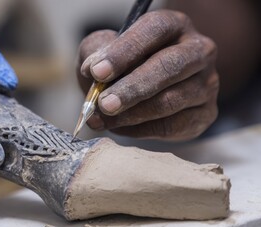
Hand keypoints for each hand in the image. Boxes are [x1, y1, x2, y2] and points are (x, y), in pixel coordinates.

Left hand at [77, 10, 218, 140]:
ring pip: (170, 101)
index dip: (124, 51)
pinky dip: (139, 130)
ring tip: (101, 118)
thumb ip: (95, 53)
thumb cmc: (121, 66)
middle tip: (103, 104)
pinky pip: (171, 126)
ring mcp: (206, 83)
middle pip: (168, 66)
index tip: (97, 72)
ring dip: (131, 114)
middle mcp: (198, 50)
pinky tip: (117, 127)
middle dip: (132, 88)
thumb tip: (92, 70)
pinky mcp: (205, 113)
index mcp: (174, 25)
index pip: (154, 30)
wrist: (139, 92)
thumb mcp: (102, 50)